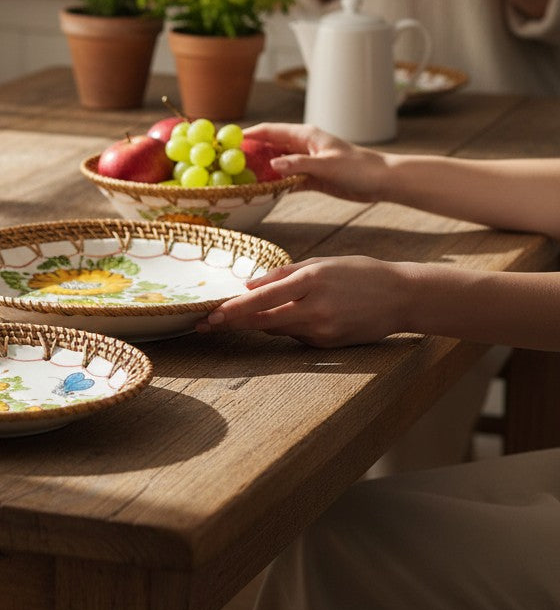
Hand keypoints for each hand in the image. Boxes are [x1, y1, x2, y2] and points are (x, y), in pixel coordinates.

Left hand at [196, 256, 412, 346]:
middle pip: (262, 321)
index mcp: (311, 281)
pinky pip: (296, 336)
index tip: (210, 316)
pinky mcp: (328, 346)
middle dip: (232, 323)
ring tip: (239, 316)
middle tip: (205, 324)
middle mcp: (314, 309)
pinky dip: (287, 327)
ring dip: (259, 322)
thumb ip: (282, 275)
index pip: (261, 300)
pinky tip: (295, 317)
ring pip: (276, 329)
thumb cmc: (360, 273)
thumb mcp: (321, 263)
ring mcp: (322, 331)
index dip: (232, 310)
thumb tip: (247, 285)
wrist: (403, 297)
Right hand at [243, 123, 389, 202]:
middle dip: (249, 153)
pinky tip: (261, 192)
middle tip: (227, 162)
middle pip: (269, 147)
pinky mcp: (310, 177)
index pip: (271, 131)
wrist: (380, 181)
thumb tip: (271, 164)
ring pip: (275, 164)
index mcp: (305, 135)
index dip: (250, 134)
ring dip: (260, 171)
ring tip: (239, 179)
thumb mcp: (326, 165)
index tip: (229, 140)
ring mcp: (305, 162)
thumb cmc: (358, 168)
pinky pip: (286, 179)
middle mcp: (302, 146)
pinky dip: (274, 185)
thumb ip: (298, 164)